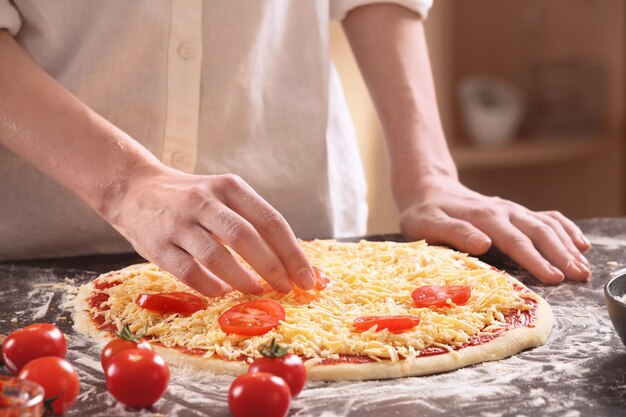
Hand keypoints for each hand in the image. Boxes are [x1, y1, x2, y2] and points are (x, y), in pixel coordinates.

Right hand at [101, 165, 316, 295]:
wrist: (134, 189)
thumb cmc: (192, 199)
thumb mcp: (224, 196)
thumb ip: (253, 222)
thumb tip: (292, 261)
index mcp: (229, 186)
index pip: (270, 220)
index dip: (292, 253)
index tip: (308, 278)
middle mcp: (204, 201)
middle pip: (246, 237)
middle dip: (272, 267)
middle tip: (286, 289)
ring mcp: (179, 223)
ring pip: (216, 256)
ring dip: (242, 279)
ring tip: (257, 292)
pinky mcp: (157, 246)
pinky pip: (188, 272)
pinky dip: (210, 286)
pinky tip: (222, 292)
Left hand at [398, 176, 591, 283]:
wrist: (428, 190)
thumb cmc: (425, 213)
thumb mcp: (428, 224)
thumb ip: (455, 233)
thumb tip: (484, 243)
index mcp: (483, 217)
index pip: (515, 241)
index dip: (536, 259)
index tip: (555, 277)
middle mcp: (503, 211)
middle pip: (539, 232)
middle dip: (561, 254)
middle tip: (580, 276)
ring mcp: (511, 210)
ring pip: (547, 225)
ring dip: (568, 245)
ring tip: (584, 267)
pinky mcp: (514, 211)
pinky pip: (546, 217)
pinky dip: (566, 229)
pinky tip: (581, 243)